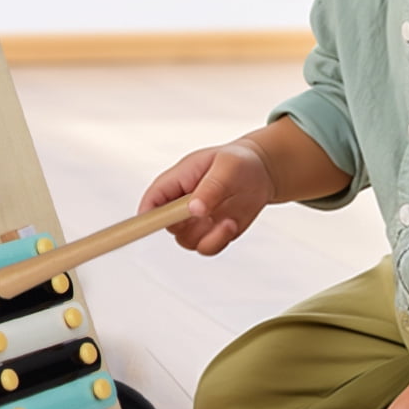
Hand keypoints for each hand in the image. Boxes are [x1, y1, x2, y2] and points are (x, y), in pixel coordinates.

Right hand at [137, 140, 275, 255]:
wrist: (262, 173)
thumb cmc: (239, 161)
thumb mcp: (227, 167)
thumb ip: (209, 188)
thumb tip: (194, 210)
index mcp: (176, 181)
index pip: (152, 200)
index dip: (146, 216)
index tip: (150, 226)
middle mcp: (181, 203)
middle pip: (167, 226)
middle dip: (187, 226)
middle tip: (207, 215)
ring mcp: (195, 220)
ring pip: (187, 241)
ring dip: (208, 236)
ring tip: (228, 220)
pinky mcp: (211, 232)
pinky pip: (206, 248)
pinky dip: (219, 241)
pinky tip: (231, 224)